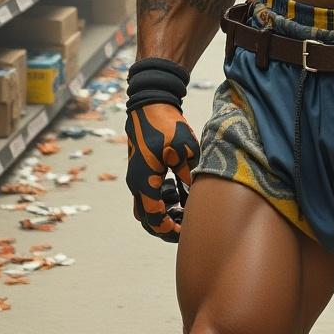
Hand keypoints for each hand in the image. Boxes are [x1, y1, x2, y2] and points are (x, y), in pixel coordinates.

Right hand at [125, 102, 200, 240]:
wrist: (150, 104)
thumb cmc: (167, 125)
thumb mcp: (183, 149)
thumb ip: (188, 174)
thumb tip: (197, 195)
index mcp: (144, 182)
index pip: (154, 219)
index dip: (170, 229)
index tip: (186, 231)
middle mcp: (136, 183)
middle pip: (146, 219)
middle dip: (165, 227)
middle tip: (185, 227)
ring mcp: (137, 177)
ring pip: (145, 208)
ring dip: (162, 214)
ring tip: (183, 210)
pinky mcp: (140, 171)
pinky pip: (147, 195)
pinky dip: (160, 201)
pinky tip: (178, 193)